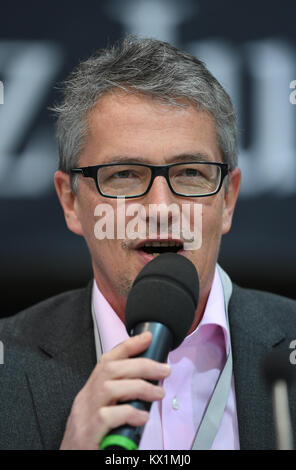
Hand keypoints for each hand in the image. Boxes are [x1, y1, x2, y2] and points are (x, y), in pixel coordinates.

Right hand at [60, 331, 170, 449]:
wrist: (71, 463)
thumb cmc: (91, 440)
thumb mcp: (102, 414)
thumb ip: (120, 400)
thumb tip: (149, 387)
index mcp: (90, 392)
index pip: (106, 361)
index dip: (127, 346)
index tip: (147, 338)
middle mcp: (85, 400)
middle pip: (111, 370)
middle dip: (142, 365)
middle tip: (164, 369)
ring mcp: (84, 416)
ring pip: (110, 388)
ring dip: (140, 387)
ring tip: (158, 393)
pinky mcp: (88, 435)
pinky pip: (108, 416)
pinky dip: (129, 413)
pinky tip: (142, 417)